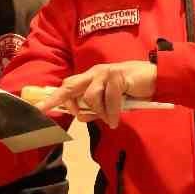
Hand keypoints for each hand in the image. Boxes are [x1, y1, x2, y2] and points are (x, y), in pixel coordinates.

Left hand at [38, 61, 156, 128]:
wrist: (156, 80)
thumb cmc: (133, 90)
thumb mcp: (111, 103)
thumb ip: (95, 109)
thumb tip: (80, 117)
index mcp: (91, 78)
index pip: (67, 86)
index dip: (52, 98)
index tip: (38, 109)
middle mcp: (94, 73)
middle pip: (70, 87)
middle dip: (64, 102)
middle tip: (70, 115)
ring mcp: (105, 73)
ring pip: (89, 98)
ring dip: (99, 113)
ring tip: (110, 119)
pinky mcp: (116, 77)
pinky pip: (107, 101)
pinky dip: (111, 114)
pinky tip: (116, 120)